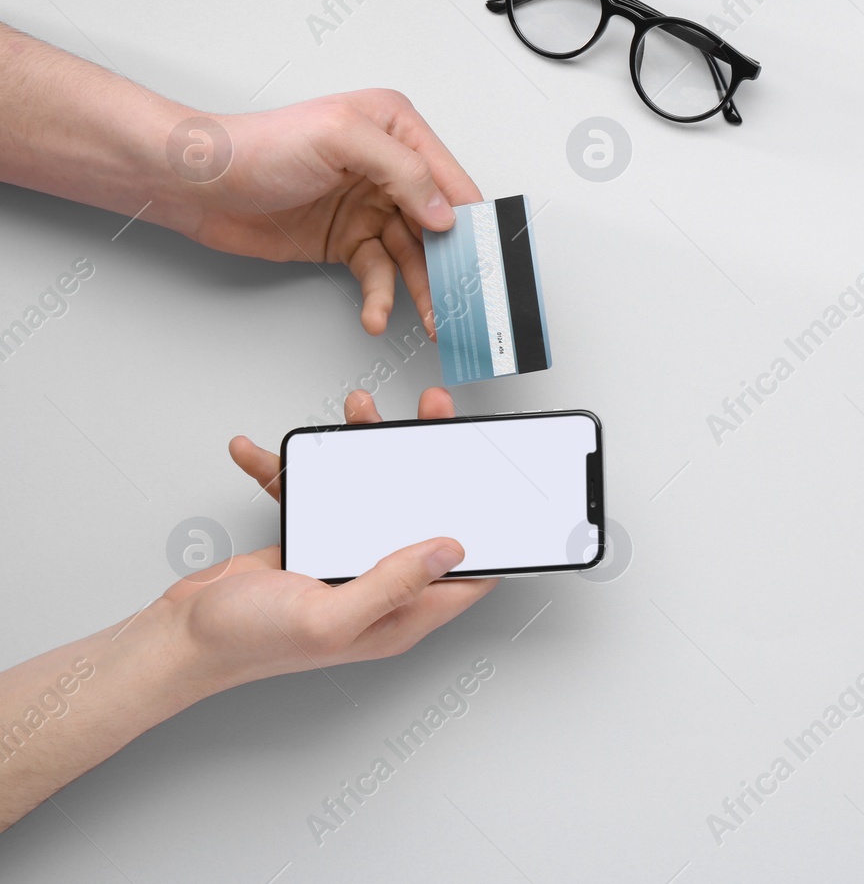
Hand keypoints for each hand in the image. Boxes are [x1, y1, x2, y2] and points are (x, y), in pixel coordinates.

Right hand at [164, 386, 494, 690]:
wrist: (178, 639)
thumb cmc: (246, 643)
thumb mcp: (329, 617)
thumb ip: (393, 583)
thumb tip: (452, 550)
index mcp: (399, 615)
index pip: (468, 573)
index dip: (490, 530)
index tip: (495, 478)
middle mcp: (382, 587)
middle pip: (425, 514)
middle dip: (430, 460)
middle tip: (432, 413)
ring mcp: (346, 560)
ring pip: (374, 492)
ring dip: (363, 449)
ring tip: (357, 412)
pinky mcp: (311, 539)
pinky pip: (315, 493)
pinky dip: (293, 469)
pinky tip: (264, 450)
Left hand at [189, 90, 482, 336]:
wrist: (197, 185)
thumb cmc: (255, 146)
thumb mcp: (339, 138)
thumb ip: (403, 170)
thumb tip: (444, 212)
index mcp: (396, 129)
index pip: (450, 178)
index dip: (471, 220)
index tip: (487, 257)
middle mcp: (388, 168)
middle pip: (438, 224)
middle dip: (453, 264)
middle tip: (465, 298)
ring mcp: (369, 206)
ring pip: (413, 255)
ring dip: (423, 290)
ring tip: (434, 319)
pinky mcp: (348, 239)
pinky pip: (379, 273)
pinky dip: (382, 297)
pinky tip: (377, 313)